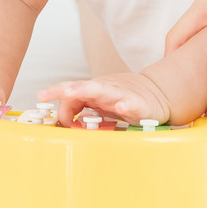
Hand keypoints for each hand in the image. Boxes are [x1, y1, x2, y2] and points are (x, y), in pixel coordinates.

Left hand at [37, 73, 170, 126]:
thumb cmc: (123, 98)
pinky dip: (126, 105)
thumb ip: (80, 109)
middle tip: (53, 92)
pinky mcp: (139, 104)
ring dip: (89, 91)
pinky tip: (122, 107)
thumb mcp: (99, 103)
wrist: (156, 92)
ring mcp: (121, 95)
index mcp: (94, 90)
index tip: (50, 108)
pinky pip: (131, 104)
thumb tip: (63, 120)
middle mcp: (105, 89)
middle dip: (68, 89)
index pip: (71, 91)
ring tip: (74, 93)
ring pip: (103, 91)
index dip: (59, 99)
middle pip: (83, 87)